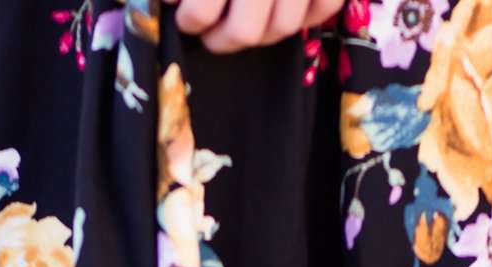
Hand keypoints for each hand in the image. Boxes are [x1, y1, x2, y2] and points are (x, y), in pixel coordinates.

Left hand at [173, 0, 343, 53]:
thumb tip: (167, 2)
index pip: (202, 12)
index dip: (189, 19)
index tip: (181, 16)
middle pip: (244, 32)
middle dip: (221, 38)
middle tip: (208, 30)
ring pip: (282, 27)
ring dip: (260, 31)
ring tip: (243, 20)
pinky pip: (324, 9)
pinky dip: (306, 15)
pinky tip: (283, 7)